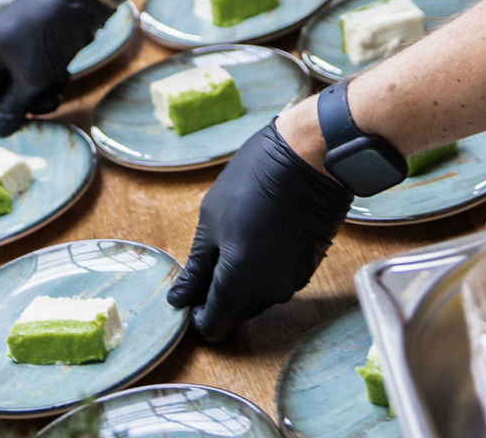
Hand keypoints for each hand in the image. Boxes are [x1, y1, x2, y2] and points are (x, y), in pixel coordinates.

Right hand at [0, 0, 111, 135]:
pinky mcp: (40, 41)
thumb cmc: (48, 36)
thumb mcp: (30, 80)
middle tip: (32, 120)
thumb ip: (13, 109)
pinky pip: (35, 70)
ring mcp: (19, 42)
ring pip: (18, 82)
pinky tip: (63, 82)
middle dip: (14, 107)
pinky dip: (47, 80)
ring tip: (54, 99)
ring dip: (35, 96)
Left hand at [167, 121, 351, 339]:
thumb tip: (178, 300)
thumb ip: (196, 267)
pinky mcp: (307, 267)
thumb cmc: (252, 180)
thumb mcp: (211, 219)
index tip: (189, 290)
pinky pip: (275, 280)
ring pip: (256, 297)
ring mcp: (293, 281)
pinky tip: (260, 233)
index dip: (195, 314)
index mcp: (240, 283)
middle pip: (235, 313)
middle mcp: (269, 292)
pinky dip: (263, 267)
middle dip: (218, 293)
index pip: (213, 327)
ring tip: (237, 235)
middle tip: (210, 253)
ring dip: (241, 279)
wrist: (307, 157)